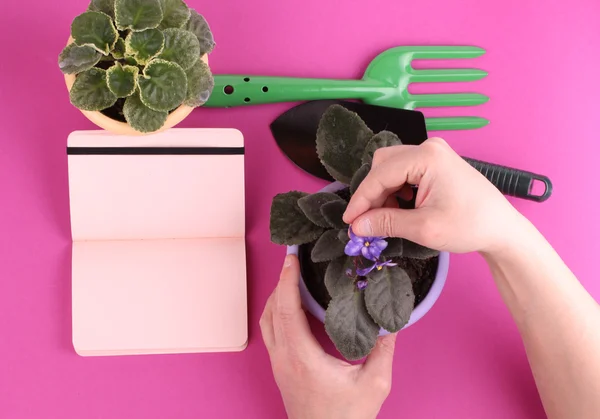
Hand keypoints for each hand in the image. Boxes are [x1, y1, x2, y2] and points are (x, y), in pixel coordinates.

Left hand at [260, 254, 396, 418]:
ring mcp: (278, 364)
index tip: (291, 259)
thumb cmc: (346, 418)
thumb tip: (392, 323)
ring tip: (292, 279)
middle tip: (293, 262)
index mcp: (302, 357)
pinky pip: (271, 332)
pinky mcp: (280, 369)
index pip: (287, 310)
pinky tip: (293, 308)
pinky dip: (278, 312)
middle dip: (280, 282)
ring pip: (267, 321)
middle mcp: (284, 358)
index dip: (287, 281)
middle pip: (272, 310)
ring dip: (276, 297)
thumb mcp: (374, 384)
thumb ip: (383, 350)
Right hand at [343, 137, 525, 253]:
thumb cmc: (469, 226)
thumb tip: (356, 226)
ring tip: (387, 218)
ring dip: (383, 193)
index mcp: (426, 157)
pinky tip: (400, 209)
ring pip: (391, 168)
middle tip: (367, 221)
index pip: (380, 174)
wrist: (501, 229)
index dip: (361, 199)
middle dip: (372, 194)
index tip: (348, 222)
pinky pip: (404, 172)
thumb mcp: (423, 228)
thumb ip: (386, 223)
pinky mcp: (436, 163)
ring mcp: (433, 153)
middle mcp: (428, 147)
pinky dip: (396, 191)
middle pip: (382, 165)